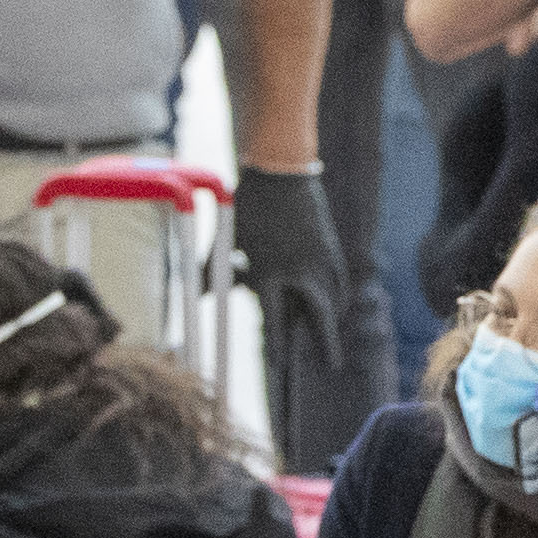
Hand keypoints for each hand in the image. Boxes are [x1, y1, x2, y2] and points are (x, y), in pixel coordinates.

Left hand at [233, 163, 342, 372]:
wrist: (279, 171)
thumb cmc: (247, 207)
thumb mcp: (226, 241)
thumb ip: (213, 272)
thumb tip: (197, 297)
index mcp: (268, 272)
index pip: (275, 321)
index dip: (278, 346)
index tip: (279, 366)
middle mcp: (298, 270)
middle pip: (318, 317)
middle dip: (325, 343)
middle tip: (331, 365)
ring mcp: (320, 259)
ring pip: (333, 300)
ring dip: (332, 321)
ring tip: (330, 339)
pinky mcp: (332, 247)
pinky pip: (340, 281)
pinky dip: (339, 297)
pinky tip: (337, 307)